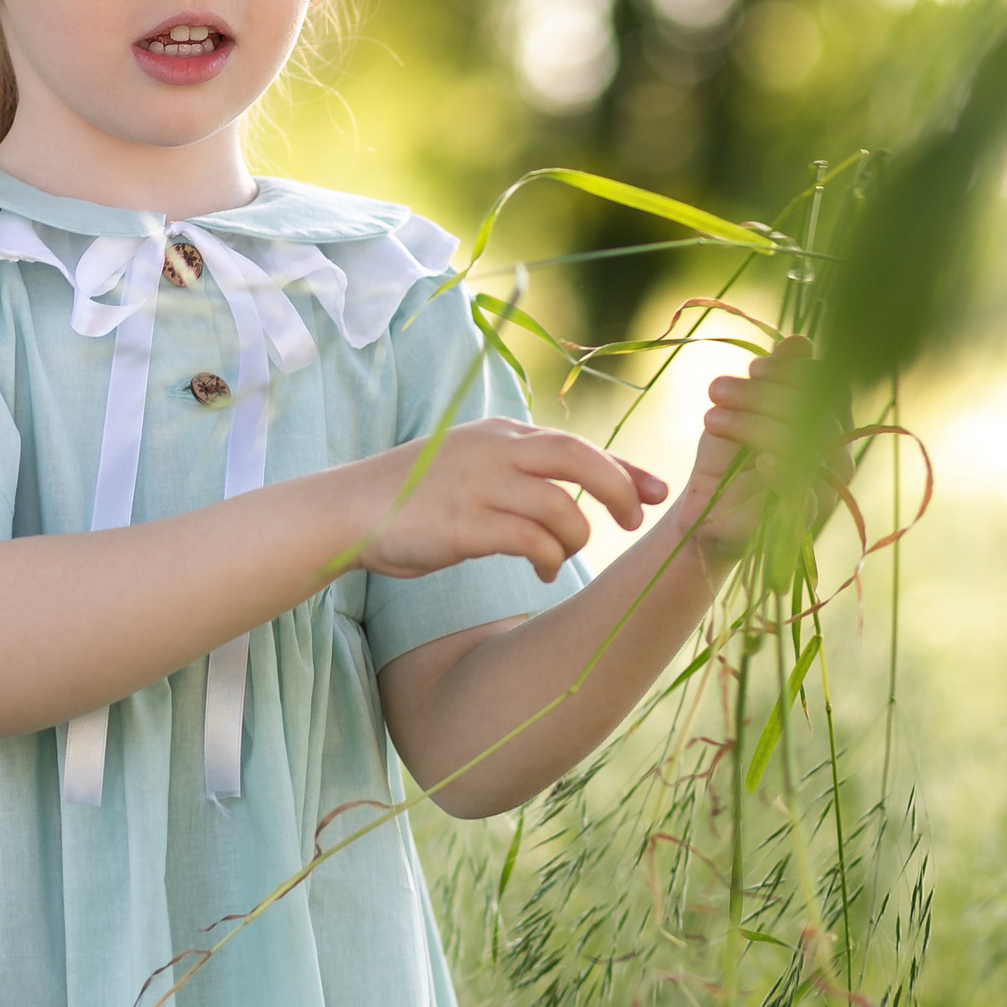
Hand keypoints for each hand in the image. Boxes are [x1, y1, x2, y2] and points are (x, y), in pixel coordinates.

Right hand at [348, 417, 667, 583]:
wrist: (349, 510)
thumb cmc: (411, 494)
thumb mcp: (468, 461)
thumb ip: (513, 465)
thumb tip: (568, 488)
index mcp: (499, 434)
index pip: (576, 444)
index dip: (623, 468)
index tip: (658, 490)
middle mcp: (494, 453)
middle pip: (579, 459)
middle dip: (618, 489)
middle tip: (636, 520)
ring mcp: (479, 487)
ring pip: (561, 507)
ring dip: (575, 538)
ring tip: (562, 557)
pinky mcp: (464, 525)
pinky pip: (531, 541)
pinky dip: (549, 559)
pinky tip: (542, 572)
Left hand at [677, 335, 852, 562]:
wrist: (706, 508)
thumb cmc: (729, 455)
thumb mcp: (744, 408)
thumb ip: (772, 377)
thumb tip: (800, 340)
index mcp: (829, 422)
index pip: (829, 384)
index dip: (792, 371)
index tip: (752, 368)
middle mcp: (837, 453)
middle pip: (815, 411)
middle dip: (762, 394)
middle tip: (717, 389)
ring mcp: (825, 487)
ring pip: (807, 444)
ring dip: (755, 424)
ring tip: (711, 419)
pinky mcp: (804, 518)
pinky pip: (805, 490)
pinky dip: (783, 471)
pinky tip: (761, 461)